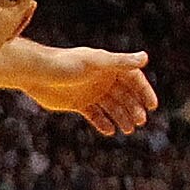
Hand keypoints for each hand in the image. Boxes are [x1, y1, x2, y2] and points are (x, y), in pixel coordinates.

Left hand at [12, 44, 155, 134]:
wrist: (38, 74)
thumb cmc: (67, 64)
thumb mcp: (96, 63)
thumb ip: (120, 62)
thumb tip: (145, 58)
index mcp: (108, 66)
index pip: (133, 79)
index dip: (144, 92)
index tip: (152, 106)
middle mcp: (102, 79)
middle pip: (124, 95)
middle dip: (134, 108)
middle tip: (140, 122)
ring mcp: (90, 92)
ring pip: (111, 107)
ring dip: (122, 117)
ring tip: (129, 129)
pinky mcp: (78, 103)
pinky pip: (95, 115)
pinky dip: (103, 123)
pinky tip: (110, 130)